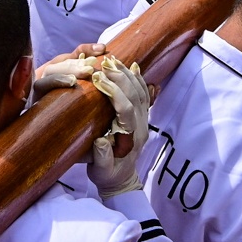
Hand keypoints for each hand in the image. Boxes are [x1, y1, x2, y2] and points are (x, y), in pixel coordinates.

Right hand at [87, 57, 150, 196]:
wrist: (120, 180)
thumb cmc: (107, 175)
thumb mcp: (101, 172)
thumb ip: (101, 158)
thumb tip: (101, 141)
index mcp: (131, 137)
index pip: (126, 109)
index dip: (114, 92)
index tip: (98, 79)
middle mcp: (141, 126)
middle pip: (135, 95)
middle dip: (120, 77)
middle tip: (104, 64)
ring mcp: (143, 121)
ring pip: (140, 92)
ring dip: (128, 74)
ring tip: (113, 61)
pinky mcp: (141, 117)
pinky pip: (144, 95)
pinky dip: (138, 79)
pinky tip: (132, 67)